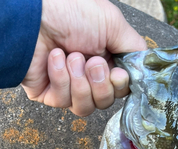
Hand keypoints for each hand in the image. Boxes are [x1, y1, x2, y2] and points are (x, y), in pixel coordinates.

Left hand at [21, 0, 146, 115]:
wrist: (34, 16)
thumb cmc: (70, 11)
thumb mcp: (112, 23)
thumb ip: (134, 48)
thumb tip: (144, 68)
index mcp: (104, 58)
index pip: (120, 88)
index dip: (120, 86)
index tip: (117, 73)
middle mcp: (86, 75)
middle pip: (105, 102)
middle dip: (99, 83)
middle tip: (91, 61)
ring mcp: (67, 87)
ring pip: (85, 108)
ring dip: (80, 83)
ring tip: (71, 57)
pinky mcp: (48, 94)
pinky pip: (63, 101)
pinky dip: (61, 78)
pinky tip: (54, 58)